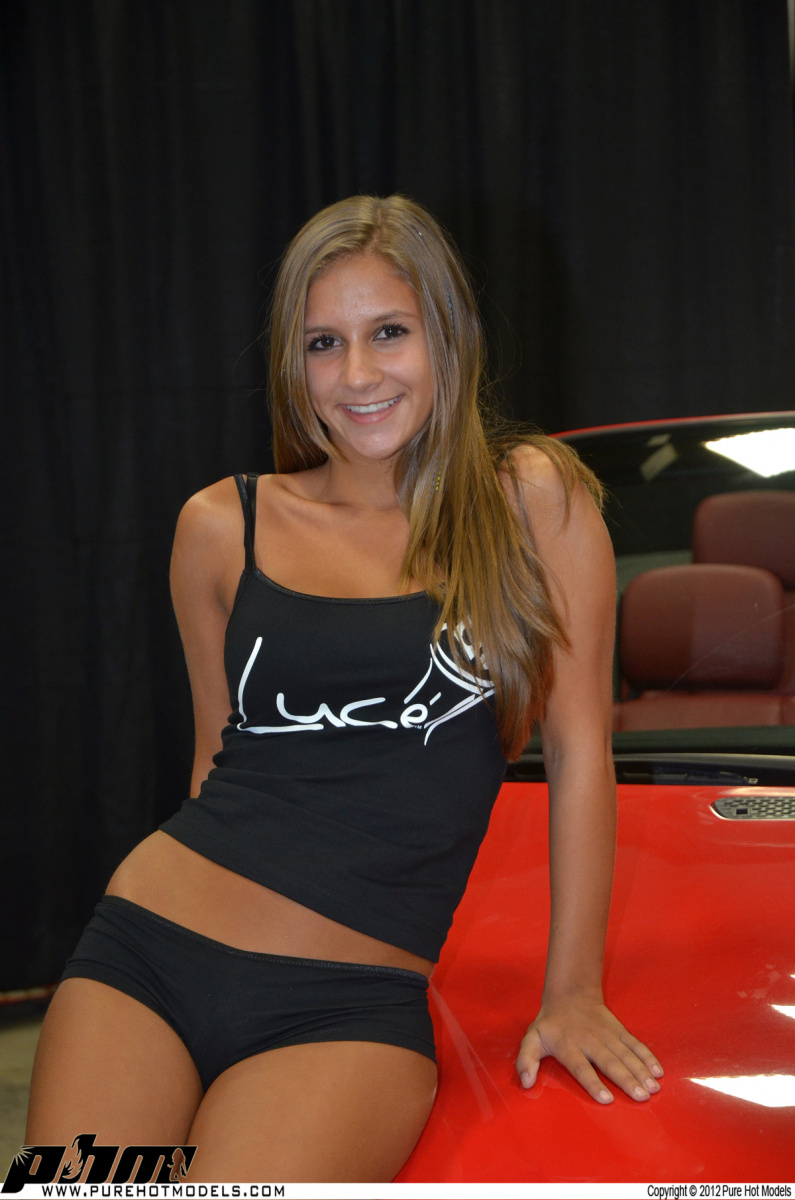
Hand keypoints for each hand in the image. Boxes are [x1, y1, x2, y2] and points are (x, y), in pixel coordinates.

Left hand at [515, 996, 662, 1103]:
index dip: (593, 1082)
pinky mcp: (619, 1030)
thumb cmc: (551, 1025)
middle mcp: (590, 1041)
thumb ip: (526, 1060)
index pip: (581, 1067)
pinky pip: (635, 1044)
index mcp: (568, 1046)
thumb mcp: (532, 1039)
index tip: (606, 1099)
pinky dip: (647, 1056)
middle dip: (626, 1079)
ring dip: (640, 1071)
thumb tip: (526, 1083)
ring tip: (652, 1088)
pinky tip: (657, 1071)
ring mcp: (607, 1035)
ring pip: (626, 1053)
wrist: (570, 995)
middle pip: (609, 1062)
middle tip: (641, 1096)